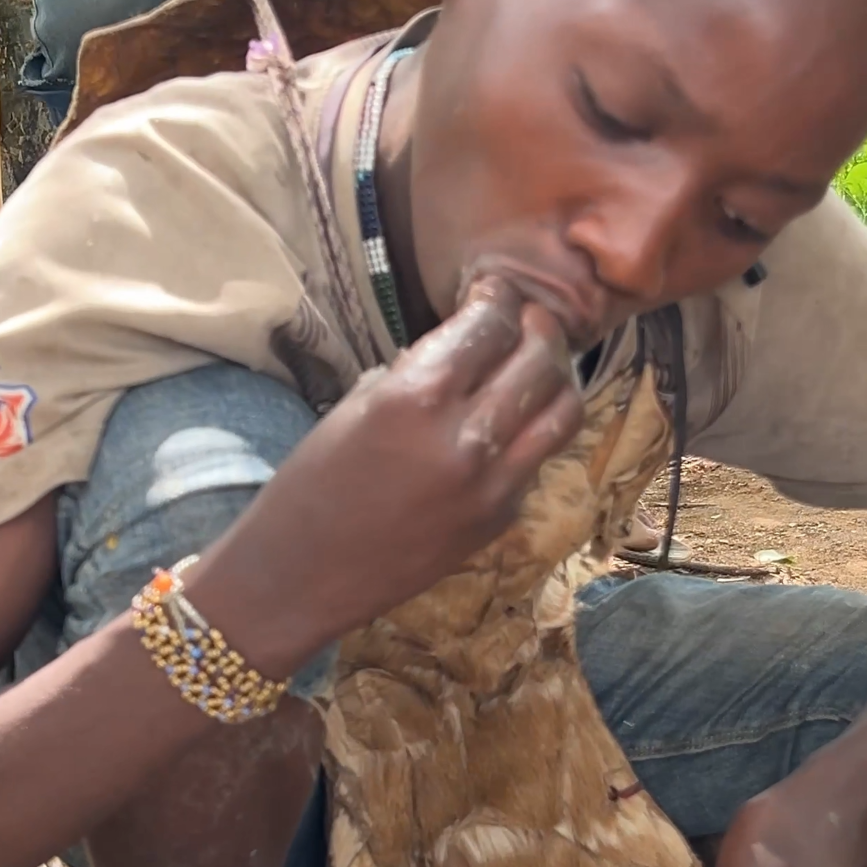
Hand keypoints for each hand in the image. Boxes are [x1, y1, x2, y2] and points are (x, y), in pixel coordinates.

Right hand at [195, 278, 582, 674]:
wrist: (303, 575)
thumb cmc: (311, 483)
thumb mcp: (357, 405)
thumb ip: (420, 369)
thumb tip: (468, 342)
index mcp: (418, 397)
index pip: (489, 326)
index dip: (498, 299)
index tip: (495, 291)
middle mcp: (467, 438)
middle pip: (538, 360)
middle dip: (538, 327)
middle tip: (529, 317)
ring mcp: (494, 484)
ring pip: (563, 410)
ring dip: (557, 376)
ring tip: (541, 363)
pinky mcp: (502, 518)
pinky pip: (539, 457)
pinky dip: (535, 428)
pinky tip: (517, 417)